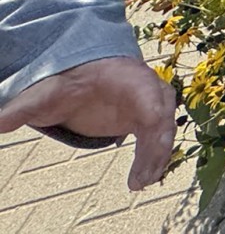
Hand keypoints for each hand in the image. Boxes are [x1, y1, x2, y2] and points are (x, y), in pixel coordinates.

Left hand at [0, 58, 175, 189]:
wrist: (85, 75)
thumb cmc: (69, 82)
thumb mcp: (45, 94)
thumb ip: (24, 108)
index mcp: (126, 77)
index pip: (149, 93)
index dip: (155, 113)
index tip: (149, 133)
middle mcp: (147, 88)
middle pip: (164, 114)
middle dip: (157, 145)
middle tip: (141, 176)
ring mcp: (152, 103)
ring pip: (165, 129)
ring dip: (157, 156)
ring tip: (139, 183)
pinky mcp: (149, 119)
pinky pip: (159, 139)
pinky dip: (154, 158)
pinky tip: (142, 179)